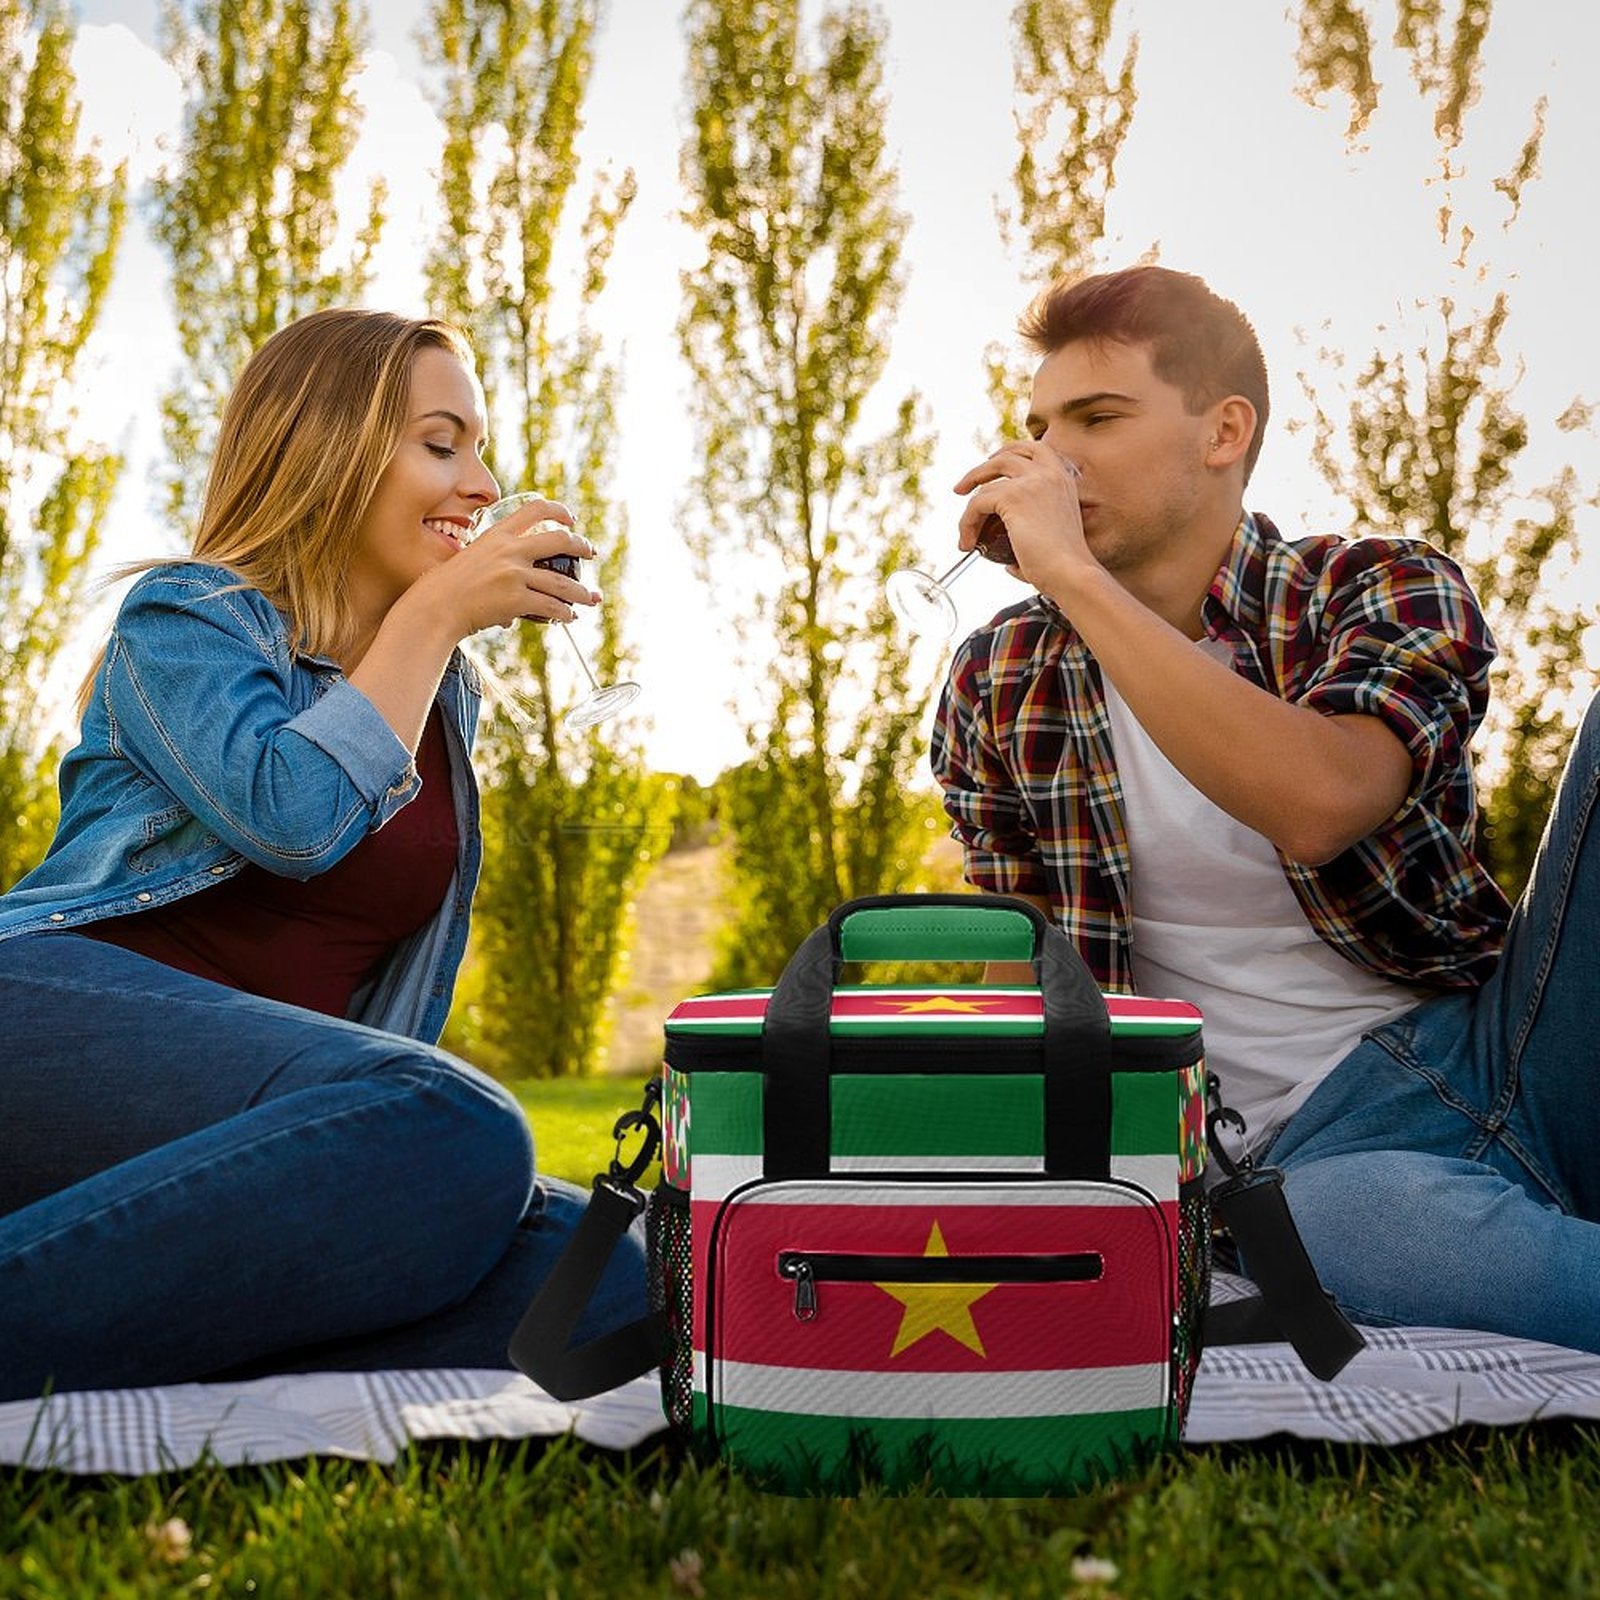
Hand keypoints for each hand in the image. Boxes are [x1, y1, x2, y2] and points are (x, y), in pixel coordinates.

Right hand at [423, 498, 601, 638]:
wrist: (434, 608)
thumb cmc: (445, 588)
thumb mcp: (469, 560)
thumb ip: (492, 565)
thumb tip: (510, 589)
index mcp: (497, 535)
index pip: (535, 510)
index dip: (558, 511)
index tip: (570, 519)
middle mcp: (509, 550)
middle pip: (560, 540)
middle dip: (581, 546)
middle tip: (591, 552)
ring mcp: (514, 574)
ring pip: (562, 582)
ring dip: (581, 592)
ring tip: (590, 598)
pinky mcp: (517, 599)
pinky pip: (551, 607)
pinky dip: (565, 614)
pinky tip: (569, 617)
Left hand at [952, 441, 1087, 591]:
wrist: (1071, 574)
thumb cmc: (1064, 568)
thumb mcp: (1052, 539)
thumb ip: (1033, 538)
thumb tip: (1011, 563)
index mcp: (1063, 479)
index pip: (1036, 450)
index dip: (1010, 452)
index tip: (992, 462)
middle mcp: (1050, 474)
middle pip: (1007, 456)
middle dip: (981, 468)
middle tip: (963, 486)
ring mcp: (1031, 482)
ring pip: (986, 482)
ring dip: (969, 506)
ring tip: (965, 531)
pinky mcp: (1012, 497)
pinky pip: (977, 504)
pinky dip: (966, 522)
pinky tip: (968, 542)